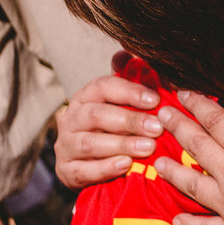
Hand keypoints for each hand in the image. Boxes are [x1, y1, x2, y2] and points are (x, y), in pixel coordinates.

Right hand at [54, 53, 163, 189]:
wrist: (88, 166)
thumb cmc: (110, 130)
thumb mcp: (119, 105)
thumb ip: (127, 82)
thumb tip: (127, 53)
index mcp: (85, 97)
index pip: (103, 87)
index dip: (129, 91)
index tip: (155, 100)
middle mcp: (71, 119)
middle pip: (97, 115)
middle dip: (130, 121)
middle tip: (157, 127)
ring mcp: (65, 145)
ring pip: (90, 143)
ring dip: (122, 144)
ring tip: (148, 147)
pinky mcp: (66, 171)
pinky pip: (82, 170)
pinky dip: (105, 168)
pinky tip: (126, 165)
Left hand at [154, 59, 223, 224]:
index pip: (217, 121)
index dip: (198, 105)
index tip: (181, 93)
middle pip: (198, 148)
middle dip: (178, 129)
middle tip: (161, 116)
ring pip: (193, 185)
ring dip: (174, 172)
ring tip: (158, 162)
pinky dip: (189, 223)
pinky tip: (177, 218)